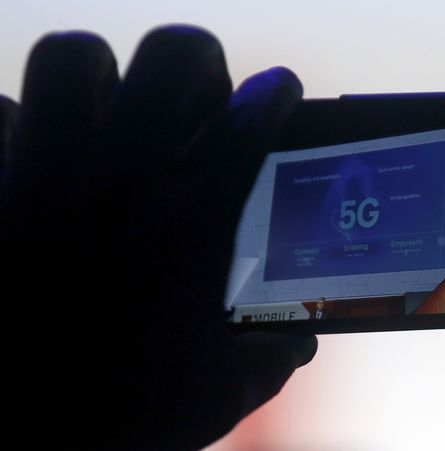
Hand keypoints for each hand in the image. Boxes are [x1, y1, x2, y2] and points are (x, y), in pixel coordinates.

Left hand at [1, 26, 315, 448]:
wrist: (10, 440)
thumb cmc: (111, 420)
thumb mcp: (213, 397)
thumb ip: (268, 360)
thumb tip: (298, 343)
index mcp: (188, 223)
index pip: (251, 117)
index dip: (275, 92)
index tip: (278, 92)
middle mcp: (119, 181)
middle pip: (172, 54)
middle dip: (198, 62)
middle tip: (198, 97)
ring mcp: (43, 177)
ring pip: (73, 59)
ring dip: (104, 78)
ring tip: (114, 115)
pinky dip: (21, 125)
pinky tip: (40, 160)